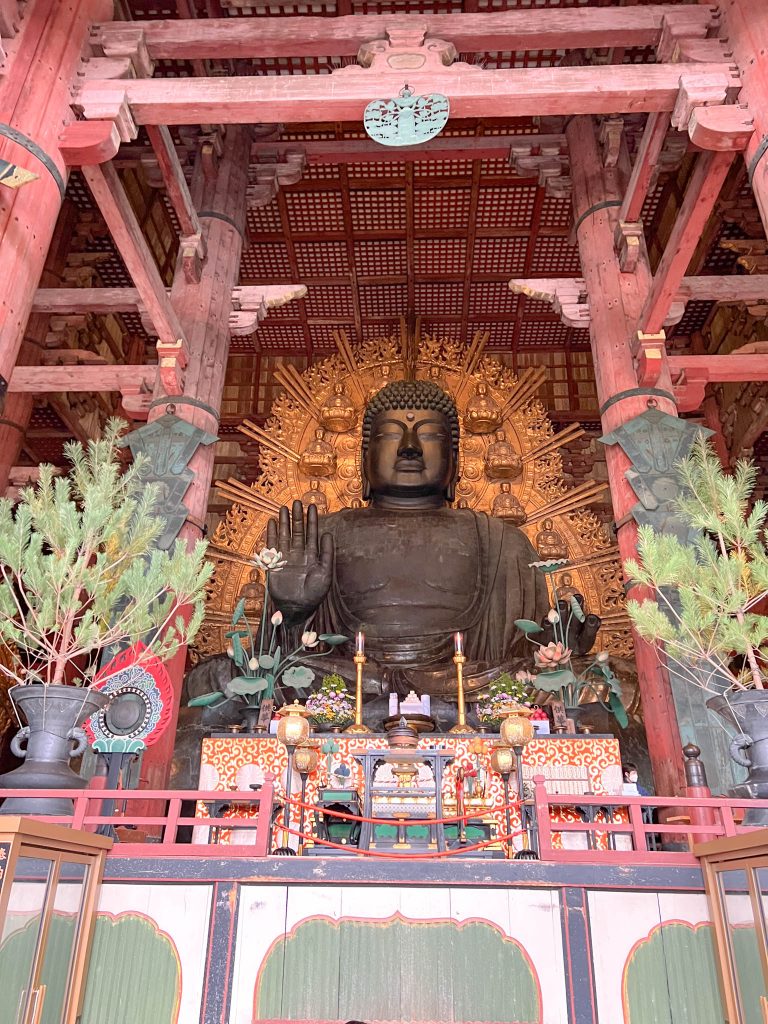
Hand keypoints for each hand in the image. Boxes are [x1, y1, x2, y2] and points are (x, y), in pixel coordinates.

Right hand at [265, 501, 333, 623]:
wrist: (297, 608)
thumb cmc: (314, 594)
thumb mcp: (325, 573)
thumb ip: (327, 553)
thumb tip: (328, 533)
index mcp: (312, 556)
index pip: (312, 534)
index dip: (312, 520)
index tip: (312, 506)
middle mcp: (299, 554)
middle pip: (298, 531)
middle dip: (297, 517)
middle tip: (297, 502)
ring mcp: (286, 558)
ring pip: (285, 535)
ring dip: (284, 522)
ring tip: (284, 508)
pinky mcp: (274, 563)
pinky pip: (273, 546)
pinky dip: (272, 534)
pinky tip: (272, 522)